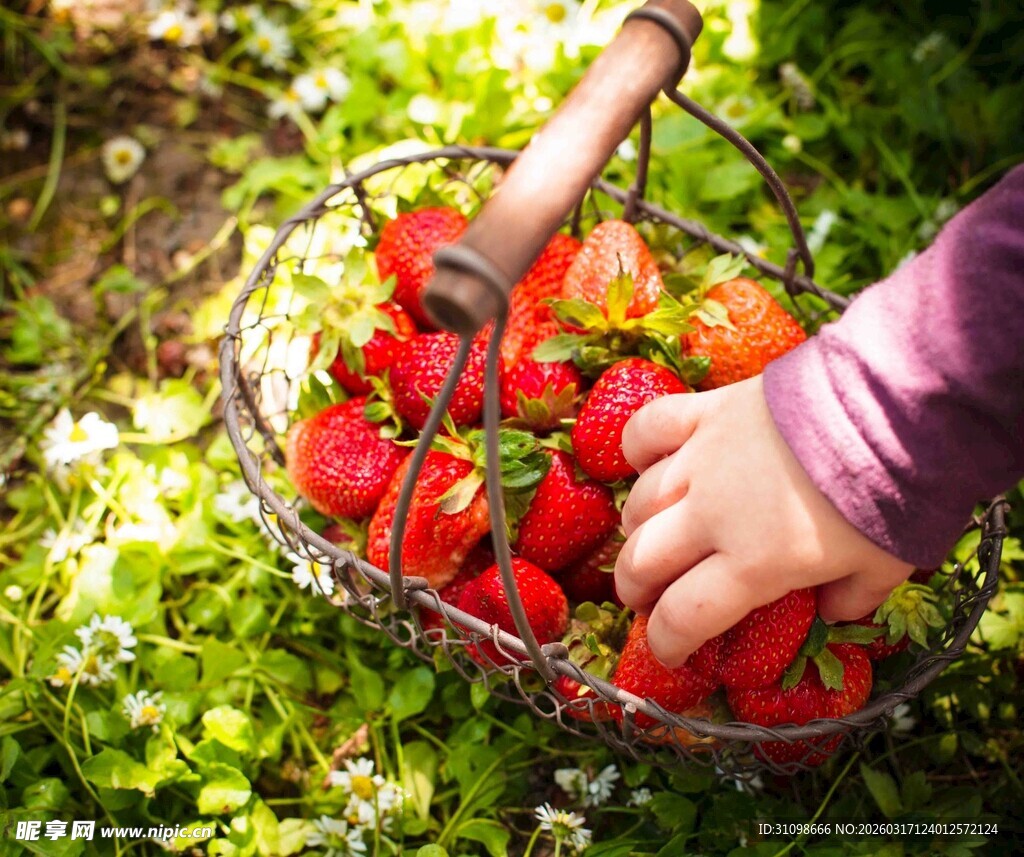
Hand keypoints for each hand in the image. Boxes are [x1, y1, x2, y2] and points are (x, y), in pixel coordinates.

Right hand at [613, 375, 913, 667]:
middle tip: (645, 597)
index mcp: (752, 565)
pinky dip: (636, 450)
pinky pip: (647, 430)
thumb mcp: (884, 567)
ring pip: (640, 504)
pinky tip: (645, 464)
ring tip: (650, 536)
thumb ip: (852, 598)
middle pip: (643, 562)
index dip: (665, 641)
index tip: (666, 652)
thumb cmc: (891, 494)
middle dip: (635, 589)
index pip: (683, 616)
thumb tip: (831, 612)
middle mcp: (711, 517)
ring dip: (638, 530)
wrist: (888, 405)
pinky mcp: (706, 413)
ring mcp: (701, 461)